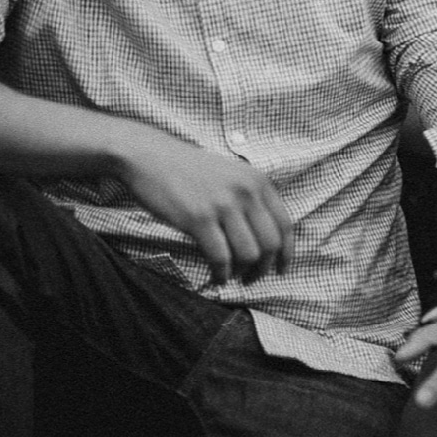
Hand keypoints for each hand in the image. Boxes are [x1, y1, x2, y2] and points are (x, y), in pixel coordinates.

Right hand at [114, 127, 293, 283]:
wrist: (150, 157)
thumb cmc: (188, 170)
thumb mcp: (231, 175)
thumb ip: (251, 199)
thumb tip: (265, 240)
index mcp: (258, 181)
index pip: (285, 224)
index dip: (286, 253)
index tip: (281, 270)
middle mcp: (246, 192)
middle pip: (270, 244)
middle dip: (264, 268)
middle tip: (251, 279)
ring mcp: (223, 205)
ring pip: (249, 254)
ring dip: (242, 273)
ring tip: (232, 277)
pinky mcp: (199, 219)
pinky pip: (220, 258)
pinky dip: (221, 274)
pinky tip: (216, 278)